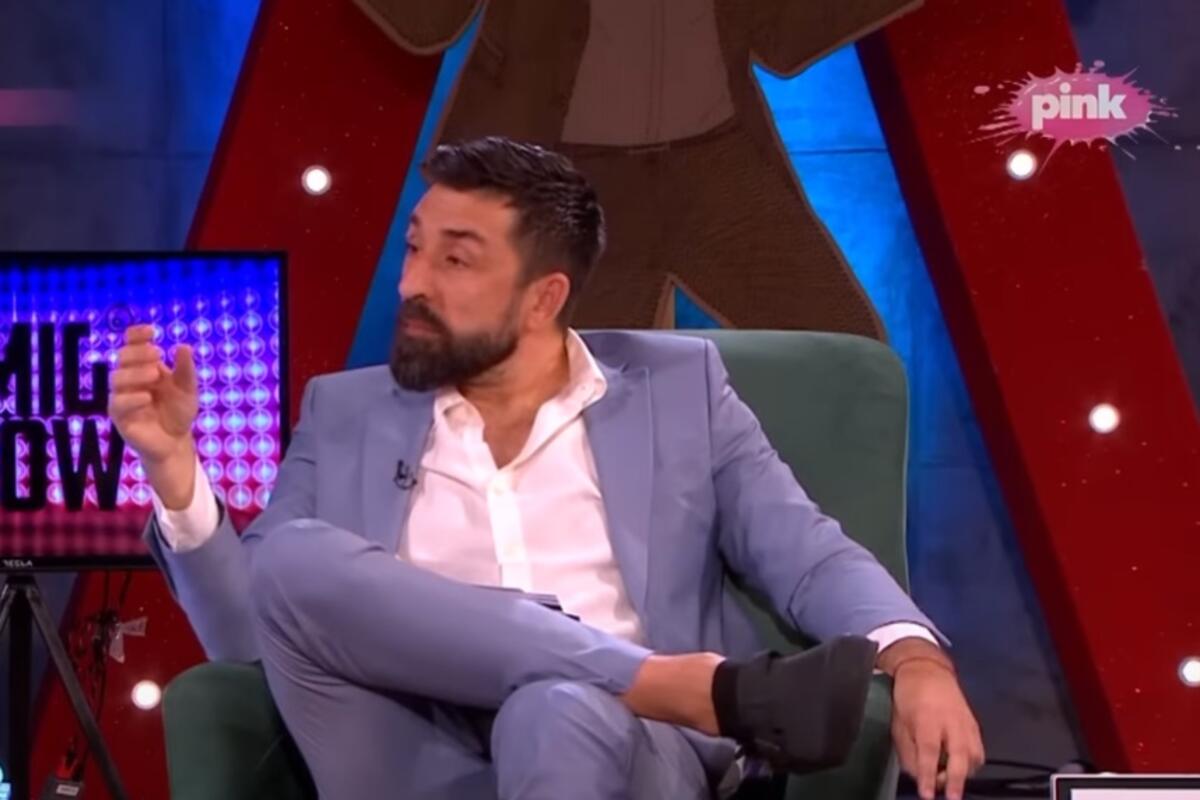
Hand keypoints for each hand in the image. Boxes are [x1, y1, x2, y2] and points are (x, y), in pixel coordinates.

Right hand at [108, 324, 198, 506]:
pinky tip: (147, 397)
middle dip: (137, 353)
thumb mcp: (188, 389)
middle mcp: (129, 380)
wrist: (176, 442)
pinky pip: (118, 404)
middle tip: (156, 353)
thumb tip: (184, 346)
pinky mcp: (120, 417)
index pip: (132, 345)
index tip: (150, 330)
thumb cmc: (178, 412)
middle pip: (122, 358)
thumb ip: (185, 370)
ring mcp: (122, 397)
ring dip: (135, 373)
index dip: (137, 335)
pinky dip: (132, 399)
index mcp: (144, 367)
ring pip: (117, 379)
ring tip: (155, 374)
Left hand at [886, 646, 983, 799]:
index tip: (927, 794)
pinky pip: (979, 751)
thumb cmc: (908, 698)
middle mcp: (951, 722)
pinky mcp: (975, 725)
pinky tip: (962, 770)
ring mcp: (966, 723)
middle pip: (958, 756)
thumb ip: (908, 751)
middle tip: (951, 798)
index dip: (928, 775)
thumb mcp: (899, 723)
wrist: (928, 671)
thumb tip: (917, 776)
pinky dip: (972, 765)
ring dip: (964, 775)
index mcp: (927, 719)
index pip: (929, 752)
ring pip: (973, 756)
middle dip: (955, 781)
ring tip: (951, 784)